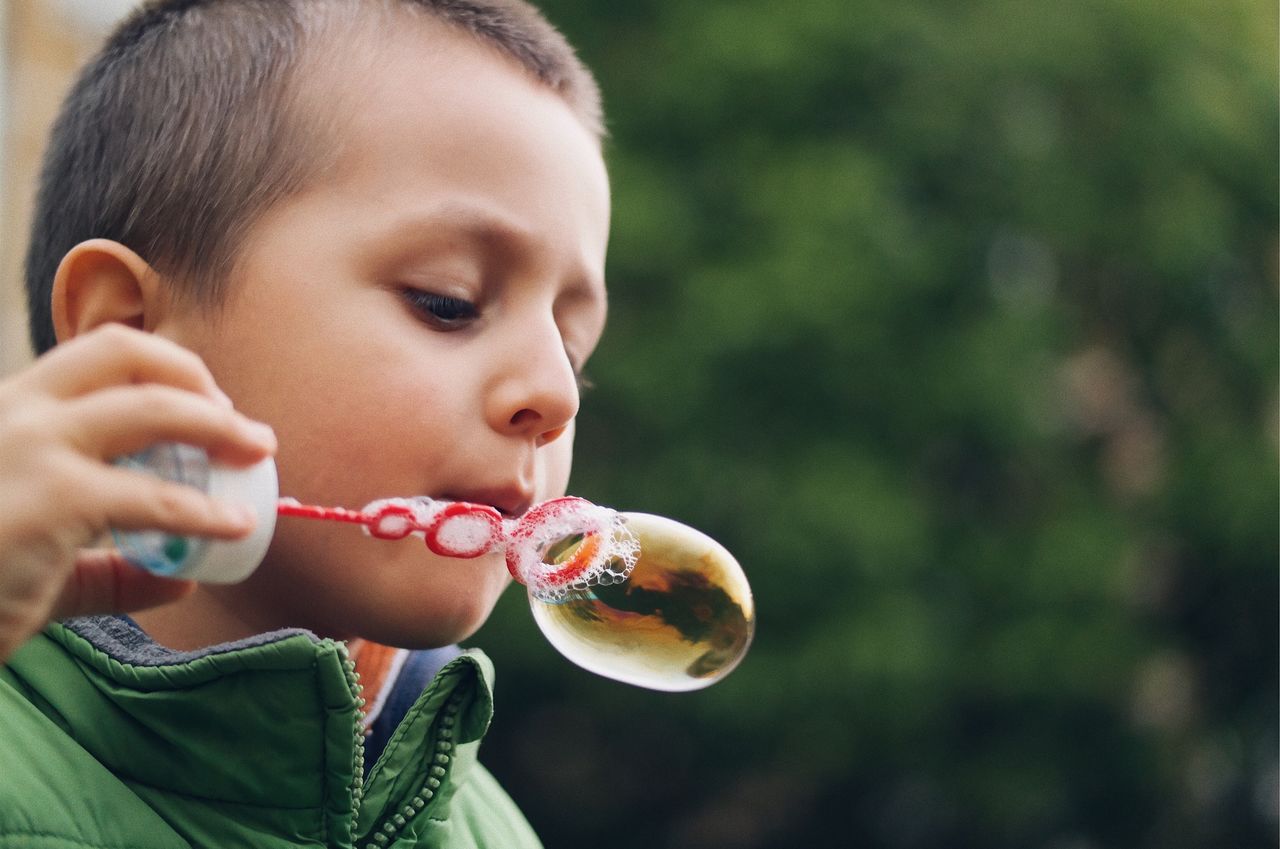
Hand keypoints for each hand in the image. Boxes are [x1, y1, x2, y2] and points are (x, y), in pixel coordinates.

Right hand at [0, 325, 275, 662]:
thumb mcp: (43, 566)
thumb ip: (111, 568)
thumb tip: (182, 580)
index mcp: (9, 409)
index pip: (96, 356)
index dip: (163, 368)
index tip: (205, 403)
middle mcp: (17, 411)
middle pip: (126, 353)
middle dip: (196, 375)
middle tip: (240, 423)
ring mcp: (32, 447)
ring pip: (153, 409)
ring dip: (220, 424)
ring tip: (258, 450)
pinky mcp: (52, 498)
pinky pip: (156, 497)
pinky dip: (205, 510)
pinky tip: (232, 525)